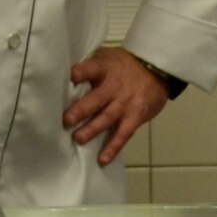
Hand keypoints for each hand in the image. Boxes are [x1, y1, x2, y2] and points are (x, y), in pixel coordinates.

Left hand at [65, 46, 168, 165]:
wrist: (156, 70)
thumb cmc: (122, 65)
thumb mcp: (107, 57)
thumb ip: (89, 65)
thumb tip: (60, 74)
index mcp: (104, 68)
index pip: (92, 68)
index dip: (82, 72)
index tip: (71, 77)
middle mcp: (114, 86)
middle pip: (96, 98)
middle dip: (81, 110)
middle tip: (66, 120)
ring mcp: (124, 103)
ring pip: (107, 118)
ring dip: (92, 129)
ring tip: (78, 139)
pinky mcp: (134, 117)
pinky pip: (123, 134)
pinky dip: (113, 148)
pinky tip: (102, 159)